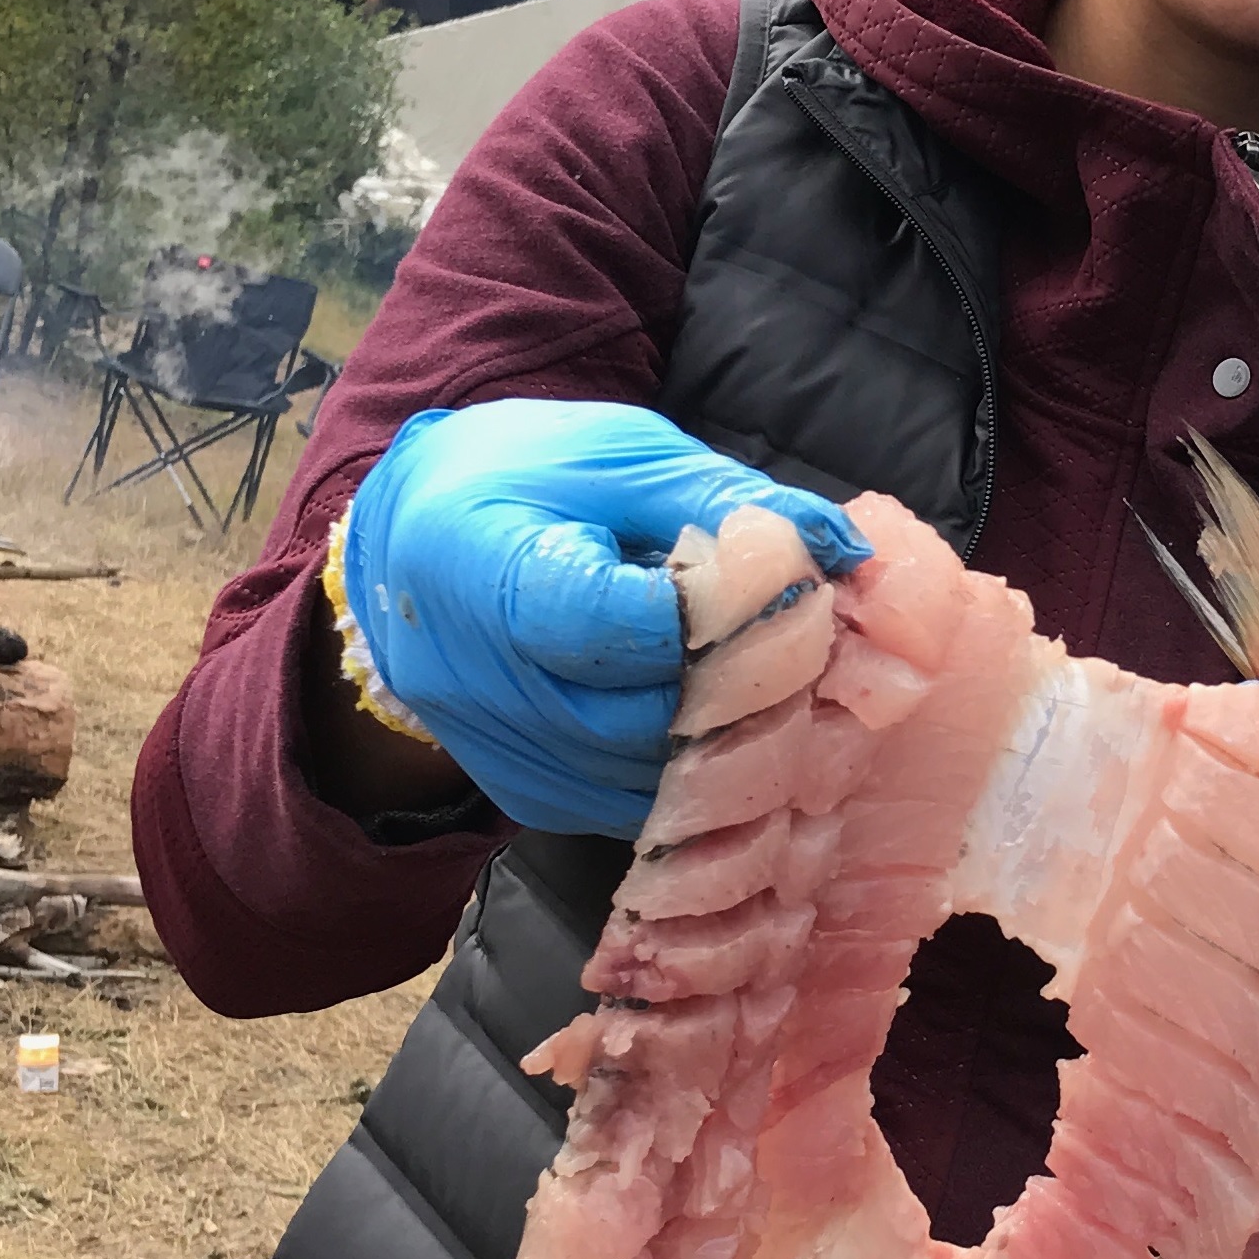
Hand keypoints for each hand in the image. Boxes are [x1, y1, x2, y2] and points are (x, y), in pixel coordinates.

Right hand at [334, 401, 869, 835]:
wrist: (412, 535)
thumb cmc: (523, 475)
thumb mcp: (620, 455)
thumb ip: (727, 499)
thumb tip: (846, 549)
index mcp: (481, 568)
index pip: (618, 625)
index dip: (719, 616)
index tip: (788, 589)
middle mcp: (473, 679)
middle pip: (642, 716)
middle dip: (743, 685)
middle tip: (810, 645)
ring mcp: (498, 750)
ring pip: (647, 778)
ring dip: (729, 739)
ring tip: (774, 680)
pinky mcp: (526, 793)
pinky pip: (630, 803)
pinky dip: (691, 772)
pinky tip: (723, 720)